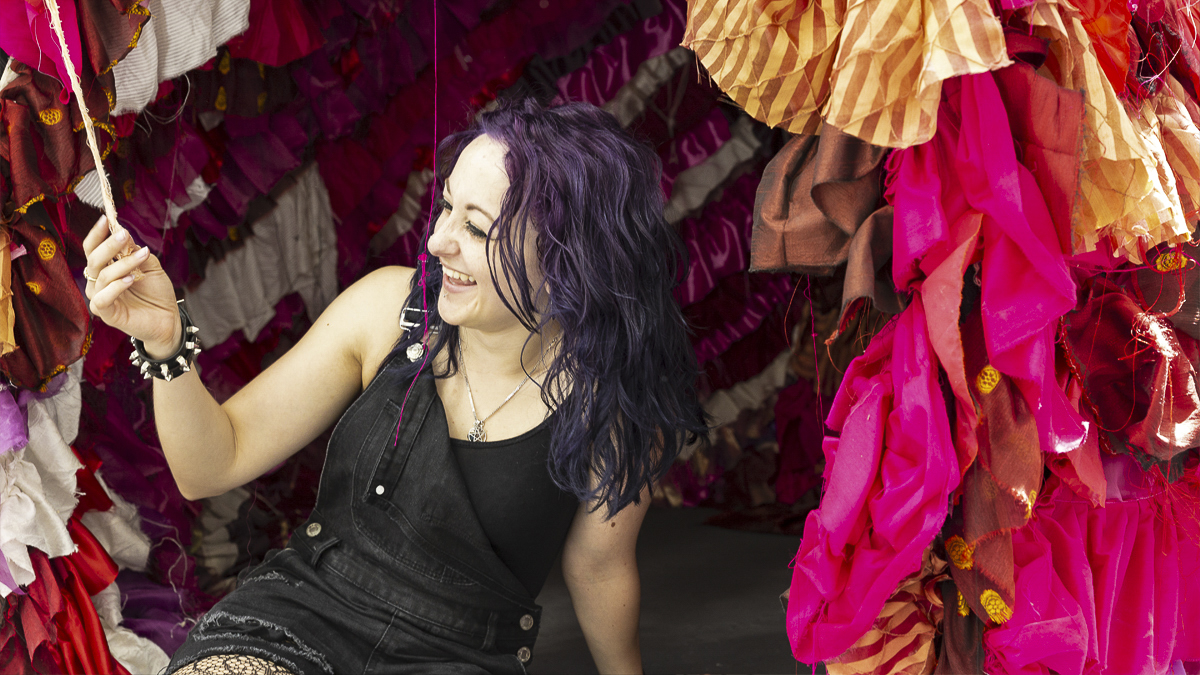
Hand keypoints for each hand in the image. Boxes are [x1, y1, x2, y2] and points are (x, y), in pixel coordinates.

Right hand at [82, 216, 180, 357]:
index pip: (93, 248)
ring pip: (103, 276)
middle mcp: (98, 282)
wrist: (168, 318)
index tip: (106, 218)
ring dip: (123, 264)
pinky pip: (103, 298)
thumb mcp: (150, 266)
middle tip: (124, 235)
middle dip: (109, 245)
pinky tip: (131, 279)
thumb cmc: (156, 292)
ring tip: (142, 256)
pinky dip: (116, 287)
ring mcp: (100, 297)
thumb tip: (123, 232)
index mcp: (106, 268)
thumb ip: (136, 251)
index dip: (97, 234)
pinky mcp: (106, 313)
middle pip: (94, 259)